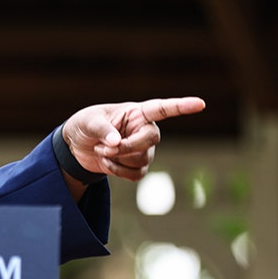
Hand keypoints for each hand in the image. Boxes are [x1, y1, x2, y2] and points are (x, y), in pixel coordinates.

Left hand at [62, 97, 205, 181]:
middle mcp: (144, 129)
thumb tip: (116, 142)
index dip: (181, 106)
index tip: (200, 104)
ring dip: (117, 159)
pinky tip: (106, 164)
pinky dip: (119, 172)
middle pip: (151, 140)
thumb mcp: (88, 122)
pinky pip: (137, 174)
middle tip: (104, 147)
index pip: (162, 108)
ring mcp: (144, 149)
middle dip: (127, 147)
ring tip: (101, 151)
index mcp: (136, 112)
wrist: (77, 147)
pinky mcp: (138, 166)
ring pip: (142, 159)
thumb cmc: (84, 125)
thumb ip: (102, 129)